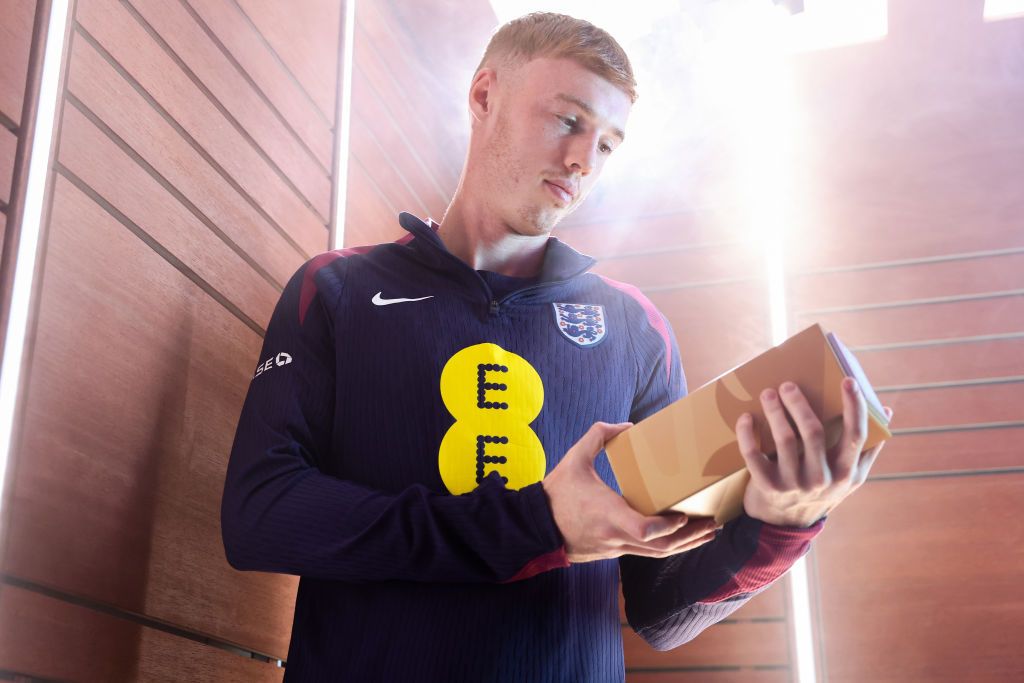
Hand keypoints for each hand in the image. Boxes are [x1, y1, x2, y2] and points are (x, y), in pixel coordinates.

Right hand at [542, 421, 719, 562]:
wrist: (536, 526)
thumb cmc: (556, 493)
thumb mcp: (574, 458)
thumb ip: (598, 436)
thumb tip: (626, 425)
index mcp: (608, 514)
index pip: (645, 531)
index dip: (668, 527)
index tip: (683, 515)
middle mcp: (615, 535)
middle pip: (661, 547)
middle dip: (690, 538)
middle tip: (712, 523)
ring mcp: (615, 548)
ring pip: (656, 554)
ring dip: (684, 545)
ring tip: (705, 532)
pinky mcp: (613, 552)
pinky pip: (646, 553)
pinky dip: (666, 546)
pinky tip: (678, 537)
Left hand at [736, 378, 892, 527]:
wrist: (786, 525)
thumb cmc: (822, 490)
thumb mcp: (850, 477)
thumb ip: (867, 446)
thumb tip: (886, 411)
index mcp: (846, 473)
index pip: (856, 435)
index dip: (854, 407)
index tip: (848, 381)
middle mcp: (822, 479)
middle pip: (813, 433)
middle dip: (800, 404)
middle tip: (788, 385)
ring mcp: (794, 484)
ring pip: (785, 440)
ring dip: (775, 412)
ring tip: (768, 393)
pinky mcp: (767, 487)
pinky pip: (754, 456)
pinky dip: (748, 434)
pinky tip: (746, 417)